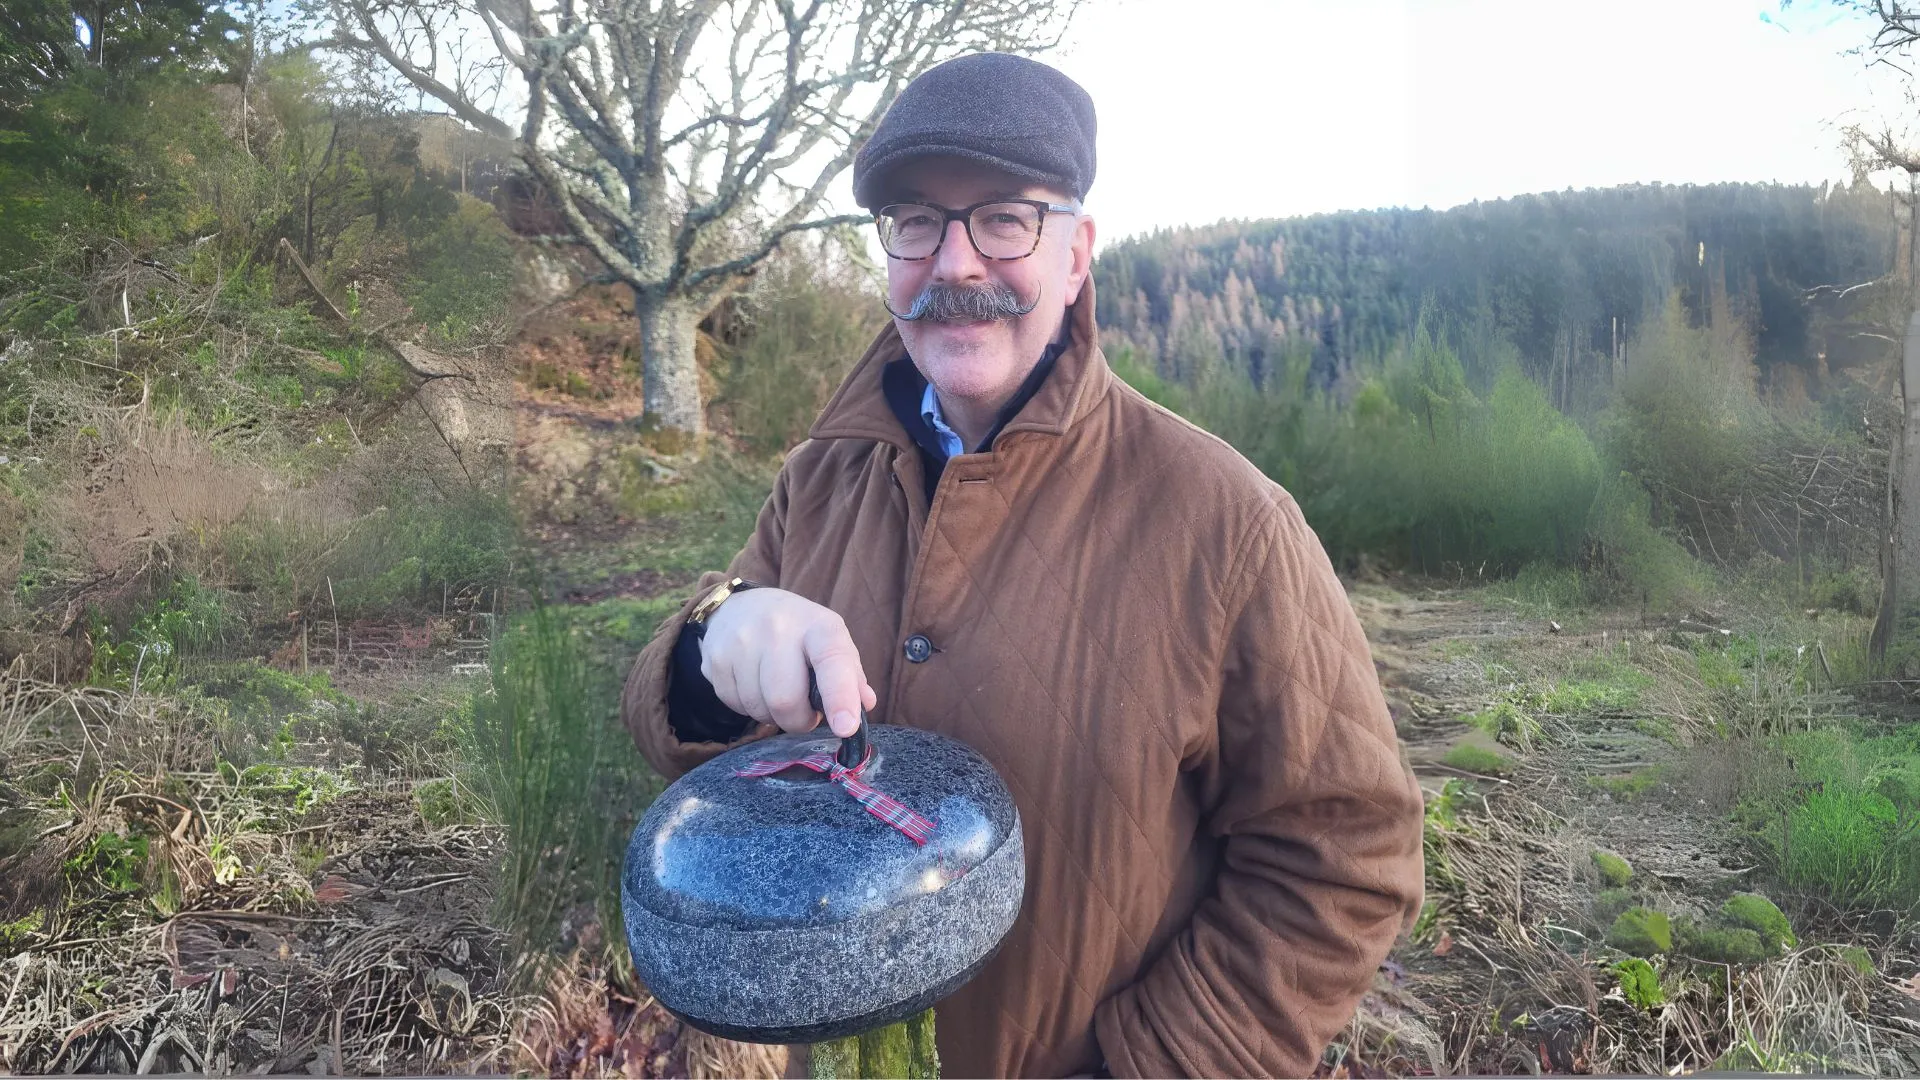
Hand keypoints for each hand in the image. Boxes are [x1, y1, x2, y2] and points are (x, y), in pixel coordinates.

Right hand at [697, 587, 876, 736]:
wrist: (741, 606)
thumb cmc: (798, 633)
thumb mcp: (830, 642)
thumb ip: (849, 675)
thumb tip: (865, 703)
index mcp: (818, 626)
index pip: (832, 662)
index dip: (840, 697)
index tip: (846, 727)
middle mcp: (778, 628)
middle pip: (785, 700)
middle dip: (798, 721)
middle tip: (803, 712)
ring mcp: (741, 641)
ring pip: (759, 709)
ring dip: (772, 715)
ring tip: (776, 691)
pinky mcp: (714, 658)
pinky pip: (734, 706)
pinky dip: (748, 707)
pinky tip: (753, 685)